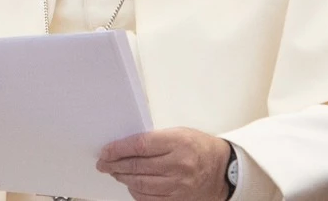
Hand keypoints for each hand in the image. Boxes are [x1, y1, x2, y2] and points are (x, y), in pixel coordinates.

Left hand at [95, 127, 230, 200]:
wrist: (223, 170)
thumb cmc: (199, 147)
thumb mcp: (179, 133)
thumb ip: (154, 139)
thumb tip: (125, 146)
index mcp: (178, 143)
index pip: (140, 145)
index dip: (118, 149)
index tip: (106, 150)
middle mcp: (178, 165)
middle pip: (137, 166)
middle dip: (115, 164)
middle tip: (104, 163)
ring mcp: (178, 186)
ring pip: (140, 184)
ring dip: (123, 178)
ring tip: (115, 172)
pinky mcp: (178, 200)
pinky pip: (149, 199)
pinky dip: (136, 192)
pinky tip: (131, 185)